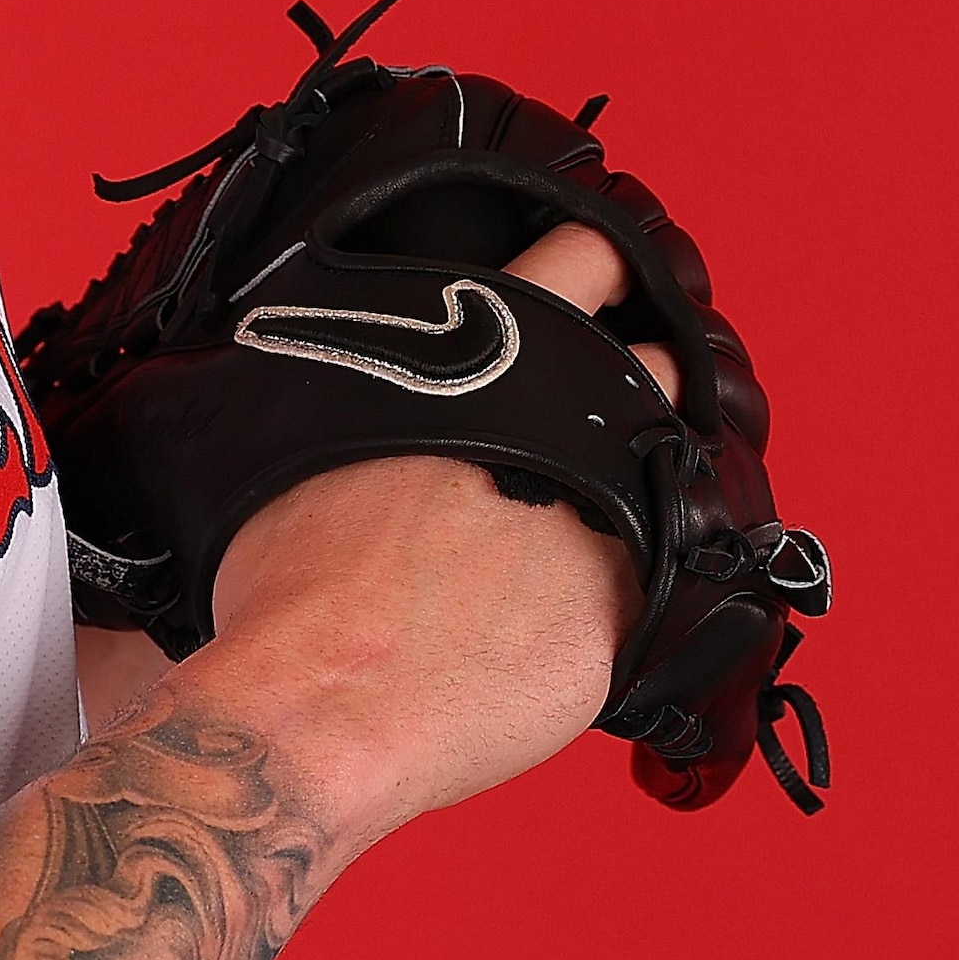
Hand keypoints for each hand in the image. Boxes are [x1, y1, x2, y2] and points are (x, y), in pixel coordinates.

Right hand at [188, 221, 657, 850]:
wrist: (323, 704)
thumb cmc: (288, 584)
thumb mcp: (299, 433)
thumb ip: (360, 389)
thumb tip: (351, 384)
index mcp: (485, 354)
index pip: (580, 255)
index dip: (601, 261)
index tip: (603, 276)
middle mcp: (566, 424)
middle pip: (657, 360)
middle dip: (648, 370)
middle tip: (614, 401)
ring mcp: (610, 515)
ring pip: (670, 470)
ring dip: (645, 478)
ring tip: (596, 511)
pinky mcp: (627, 609)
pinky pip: (655, 580)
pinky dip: (625, 582)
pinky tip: (570, 606)